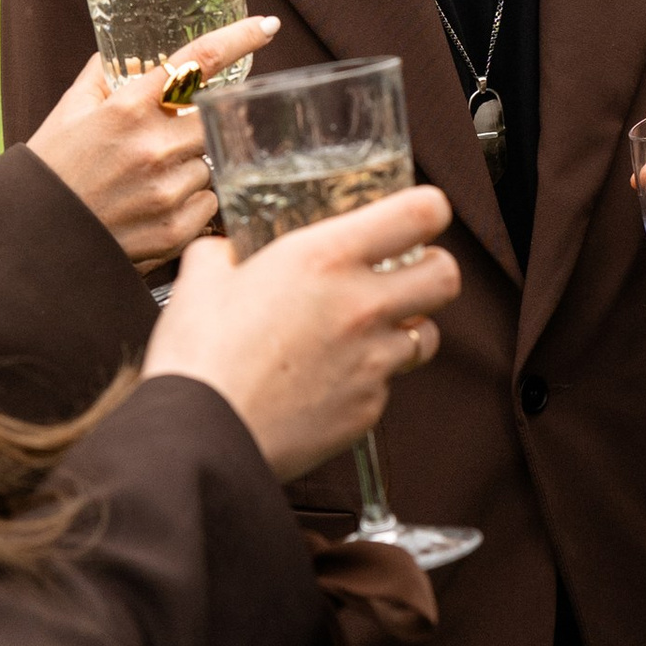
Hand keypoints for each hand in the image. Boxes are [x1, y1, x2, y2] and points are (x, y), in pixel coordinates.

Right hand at [26, 19, 278, 264]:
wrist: (33, 238)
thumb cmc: (51, 168)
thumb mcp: (71, 110)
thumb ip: (105, 76)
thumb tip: (137, 58)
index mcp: (129, 108)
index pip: (199, 61)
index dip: (239, 38)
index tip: (266, 26)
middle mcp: (153, 147)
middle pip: (214, 117)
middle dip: (200, 122)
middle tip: (171, 136)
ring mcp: (167, 190)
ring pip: (211, 163)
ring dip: (190, 165)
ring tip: (147, 180)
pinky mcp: (174, 230)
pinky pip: (209, 203)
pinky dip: (191, 201)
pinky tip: (155, 205)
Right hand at [143, 188, 459, 481]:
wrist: (201, 435)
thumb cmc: (199, 356)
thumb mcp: (201, 279)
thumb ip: (222, 254)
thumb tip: (224, 251)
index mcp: (326, 258)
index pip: (421, 213)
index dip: (428, 210)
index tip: (419, 216)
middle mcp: (362, 306)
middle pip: (446, 276)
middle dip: (433, 270)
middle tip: (406, 275)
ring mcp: (372, 362)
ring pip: (428, 336)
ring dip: (406, 330)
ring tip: (368, 333)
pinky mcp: (368, 410)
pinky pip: (387, 386)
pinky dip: (368, 381)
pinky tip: (330, 381)